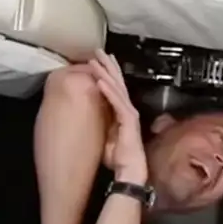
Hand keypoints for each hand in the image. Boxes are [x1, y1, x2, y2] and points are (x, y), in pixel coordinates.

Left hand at [88, 50, 146, 179]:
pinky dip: (109, 92)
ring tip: (97, 60)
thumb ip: (102, 124)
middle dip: (108, 66)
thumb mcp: (105, 136)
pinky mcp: (129, 122)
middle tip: (98, 50)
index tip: (99, 61)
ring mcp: (130, 115)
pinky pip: (118, 103)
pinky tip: (100, 81)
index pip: (115, 88)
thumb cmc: (119, 158)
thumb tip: (91, 115)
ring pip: (118, 89)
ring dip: (107, 74)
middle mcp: (127, 110)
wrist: (130, 173)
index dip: (108, 73)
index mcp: (122, 113)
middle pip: (118, 83)